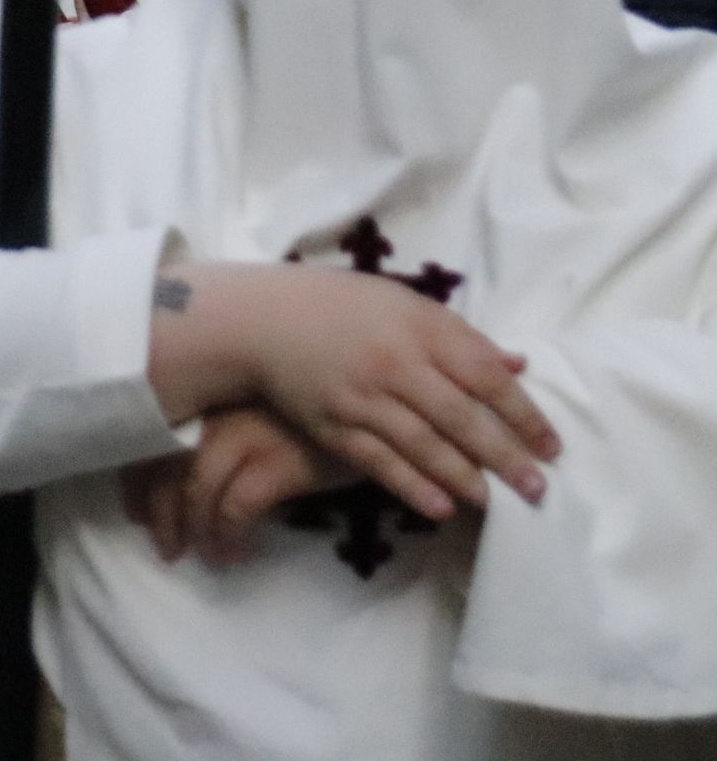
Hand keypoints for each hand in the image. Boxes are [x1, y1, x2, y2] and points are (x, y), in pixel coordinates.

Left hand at [121, 407, 352, 566]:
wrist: (379, 408)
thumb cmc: (320, 411)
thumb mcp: (263, 415)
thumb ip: (226, 435)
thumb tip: (190, 484)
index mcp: (211, 400)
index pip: (154, 438)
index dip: (136, 480)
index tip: (135, 512)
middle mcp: (220, 412)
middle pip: (165, 465)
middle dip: (158, 513)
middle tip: (165, 547)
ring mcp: (248, 434)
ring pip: (194, 489)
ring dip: (191, 530)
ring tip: (200, 557)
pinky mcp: (279, 462)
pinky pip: (236, 508)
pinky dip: (227, 535)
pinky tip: (233, 554)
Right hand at [147, 262, 558, 523]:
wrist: (261, 320)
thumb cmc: (341, 307)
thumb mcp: (403, 304)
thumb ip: (460, 336)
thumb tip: (517, 365)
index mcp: (419, 327)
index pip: (485, 376)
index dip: (523, 414)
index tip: (551, 447)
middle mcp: (394, 364)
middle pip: (461, 417)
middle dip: (504, 457)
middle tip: (537, 489)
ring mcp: (362, 398)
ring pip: (424, 445)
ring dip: (465, 478)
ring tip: (496, 503)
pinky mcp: (334, 425)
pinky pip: (379, 462)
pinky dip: (412, 486)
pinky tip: (441, 507)